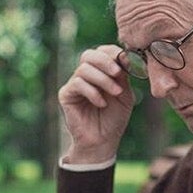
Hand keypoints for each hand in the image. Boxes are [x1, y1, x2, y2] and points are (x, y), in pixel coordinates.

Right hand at [58, 45, 133, 162]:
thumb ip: (123, 76)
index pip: (102, 52)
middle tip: (118, 73)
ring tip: (115, 93)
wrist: (104, 140)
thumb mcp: (125, 94)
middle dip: (105, 61)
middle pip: (89, 55)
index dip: (113, 53)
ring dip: (103, 80)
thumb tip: (124, 58)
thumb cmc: (115, 118)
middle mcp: (86, 75)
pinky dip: (92, 92)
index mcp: (100, 71)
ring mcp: (74, 84)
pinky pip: (77, 84)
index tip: (126, 63)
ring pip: (84, 69)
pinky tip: (101, 103)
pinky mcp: (66, 95)